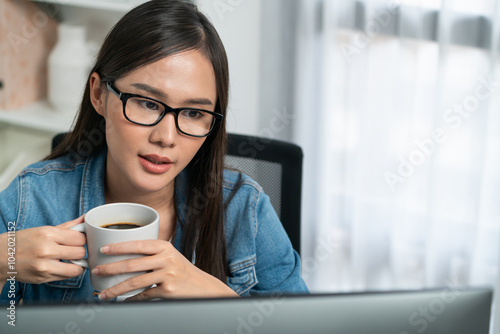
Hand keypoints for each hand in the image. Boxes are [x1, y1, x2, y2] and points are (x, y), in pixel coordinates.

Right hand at [0, 216, 85, 284]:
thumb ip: (68, 226)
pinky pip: (66, 277)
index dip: (81, 240)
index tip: (78, 241)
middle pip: (80, 252)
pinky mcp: (43, 278)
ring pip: (77, 268)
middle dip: (79, 251)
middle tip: (73, 250)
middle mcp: (46, 250)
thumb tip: (85, 219)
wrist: (1, 257)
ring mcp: (44, 266)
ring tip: (71, 260)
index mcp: (48, 234)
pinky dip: (68, 272)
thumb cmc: (24, 241)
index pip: (80, 238)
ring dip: (77, 264)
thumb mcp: (44, 229)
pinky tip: (61, 266)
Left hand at [93, 240, 238, 300]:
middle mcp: (166, 259)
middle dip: (110, 268)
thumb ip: (152, 253)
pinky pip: (144, 295)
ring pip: (135, 282)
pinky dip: (132, 299)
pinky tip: (122, 301)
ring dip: (115, 289)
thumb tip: (123, 255)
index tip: (103, 250)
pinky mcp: (168, 290)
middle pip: (132, 264)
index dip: (118, 247)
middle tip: (97, 271)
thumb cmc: (181, 270)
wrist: (202, 286)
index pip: (137, 244)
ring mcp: (167, 275)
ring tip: (103, 293)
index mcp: (164, 247)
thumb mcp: (170, 256)